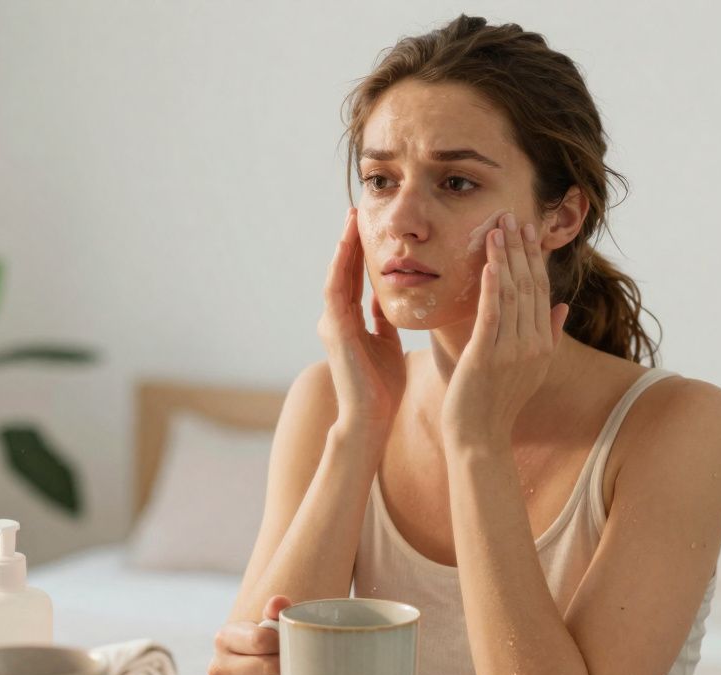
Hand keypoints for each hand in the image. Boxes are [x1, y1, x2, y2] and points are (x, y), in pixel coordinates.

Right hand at [210, 596, 291, 674]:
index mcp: (224, 638)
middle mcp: (217, 667)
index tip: (289, 644)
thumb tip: (279, 602)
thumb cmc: (266, 655)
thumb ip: (275, 613)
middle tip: (292, 665)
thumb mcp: (270, 631)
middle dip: (286, 667)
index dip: (282, 643)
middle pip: (266, 666)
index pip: (260, 639)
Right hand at [317, 208, 404, 437]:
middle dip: (350, 242)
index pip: (355, 279)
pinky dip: (340, 268)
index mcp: (350, 321)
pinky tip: (346, 248)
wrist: (372, 418)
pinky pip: (336, 292)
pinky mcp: (335, 331)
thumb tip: (385, 298)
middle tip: (355, 211)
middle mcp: (336, 319)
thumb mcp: (387, 343)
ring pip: (337, 276)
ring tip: (350, 221)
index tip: (368, 227)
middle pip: (343, 271)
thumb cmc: (382, 387)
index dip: (360, 253)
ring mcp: (332, 324)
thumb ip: (382, 320)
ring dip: (343, 247)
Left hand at [441, 212, 568, 448]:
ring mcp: (511, 351)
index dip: (533, 258)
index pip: (540, 291)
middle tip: (512, 216)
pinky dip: (492, 289)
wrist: (479, 438)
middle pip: (529, 287)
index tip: (526, 231)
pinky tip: (489, 264)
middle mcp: (532, 345)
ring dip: (504, 259)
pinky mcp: (487, 358)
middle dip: (520, 250)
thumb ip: (548, 335)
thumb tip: (563, 305)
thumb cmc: (496, 404)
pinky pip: (492, 317)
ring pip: (511, 295)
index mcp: (542, 344)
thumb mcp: (530, 369)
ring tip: (497, 229)